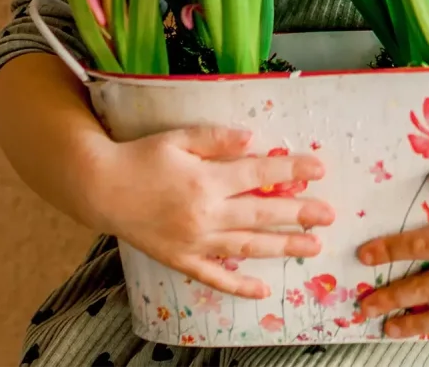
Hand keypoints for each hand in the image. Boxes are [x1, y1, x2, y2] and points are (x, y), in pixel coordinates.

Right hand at [85, 125, 330, 298]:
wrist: (100, 189)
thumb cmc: (140, 159)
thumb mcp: (178, 138)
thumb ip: (216, 139)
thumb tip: (253, 139)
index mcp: (206, 180)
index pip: (259, 174)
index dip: (292, 169)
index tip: (319, 169)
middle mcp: (205, 214)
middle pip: (261, 214)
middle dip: (299, 213)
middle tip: (328, 215)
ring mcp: (194, 241)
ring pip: (247, 247)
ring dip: (282, 247)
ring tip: (312, 247)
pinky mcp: (181, 260)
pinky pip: (214, 277)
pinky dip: (239, 287)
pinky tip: (262, 290)